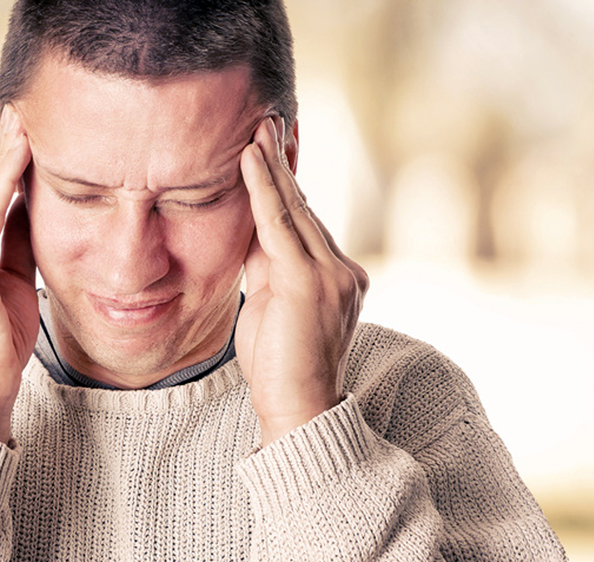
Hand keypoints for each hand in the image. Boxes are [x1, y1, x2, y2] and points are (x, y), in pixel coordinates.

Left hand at [236, 116, 368, 446]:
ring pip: (296, 209)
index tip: (274, 147)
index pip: (306, 220)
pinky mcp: (311, 281)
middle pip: (304, 207)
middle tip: (268, 120)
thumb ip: (267, 265)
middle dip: (283, 163)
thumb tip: (250, 227)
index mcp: (336, 275)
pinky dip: (264, 189)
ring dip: (273, 166)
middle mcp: (343, 269)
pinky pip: (281, 224)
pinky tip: (251, 159)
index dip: (287, 183)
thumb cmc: (279, 364)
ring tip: (257, 128)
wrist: (297, 408)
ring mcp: (333, 274)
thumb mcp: (270, 304)